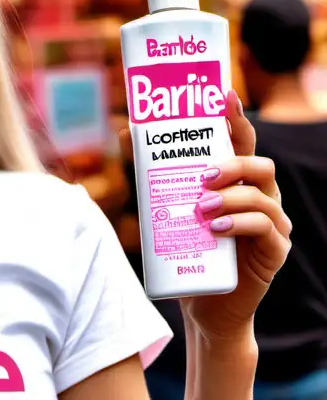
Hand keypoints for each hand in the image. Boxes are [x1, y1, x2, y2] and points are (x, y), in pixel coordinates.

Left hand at [121, 91, 290, 343]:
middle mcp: (261, 197)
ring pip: (263, 196)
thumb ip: (151, 173)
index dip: (236, 119)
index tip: (223, 96)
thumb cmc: (186, 251)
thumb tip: (126, 130)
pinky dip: (240, 224)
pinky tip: (216, 228)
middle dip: (232, 164)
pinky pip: (266, 228)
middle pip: (260, 165)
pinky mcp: (274, 251)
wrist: (203, 303)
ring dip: (231, 197)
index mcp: (239, 182)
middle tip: (201, 175)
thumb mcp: (166, 207)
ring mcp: (273, 224)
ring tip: (201, 208)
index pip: (242, 143)